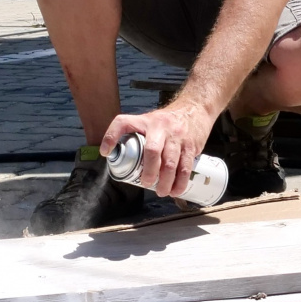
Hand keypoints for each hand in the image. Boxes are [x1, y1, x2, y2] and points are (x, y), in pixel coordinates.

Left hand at [99, 102, 215, 197]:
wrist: (195, 109)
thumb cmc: (167, 121)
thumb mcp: (148, 121)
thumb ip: (134, 134)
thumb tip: (113, 155)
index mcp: (145, 121)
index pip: (122, 123)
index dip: (111, 136)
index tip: (105, 152)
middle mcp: (161, 127)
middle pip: (152, 151)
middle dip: (149, 171)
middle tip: (146, 183)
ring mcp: (177, 136)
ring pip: (171, 162)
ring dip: (165, 181)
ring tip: (161, 191)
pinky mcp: (191, 145)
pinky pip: (186, 167)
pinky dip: (180, 182)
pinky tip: (176, 190)